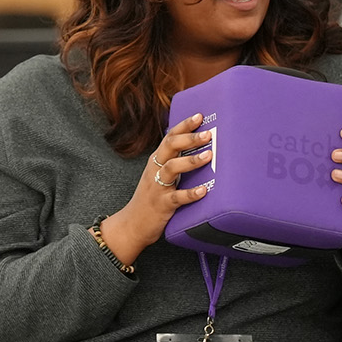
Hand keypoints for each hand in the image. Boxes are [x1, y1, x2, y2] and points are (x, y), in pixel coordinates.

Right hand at [100, 113, 212, 264]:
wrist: (132, 224)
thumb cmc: (150, 199)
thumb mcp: (159, 176)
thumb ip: (174, 163)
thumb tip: (200, 151)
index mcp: (156, 161)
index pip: (169, 137)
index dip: (184, 126)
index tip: (199, 116)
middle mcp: (155, 170)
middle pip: (169, 147)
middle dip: (189, 138)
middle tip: (208, 133)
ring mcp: (157, 187)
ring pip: (172, 168)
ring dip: (191, 160)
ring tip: (209, 155)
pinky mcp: (162, 204)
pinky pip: (177, 197)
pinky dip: (191, 193)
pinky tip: (204, 190)